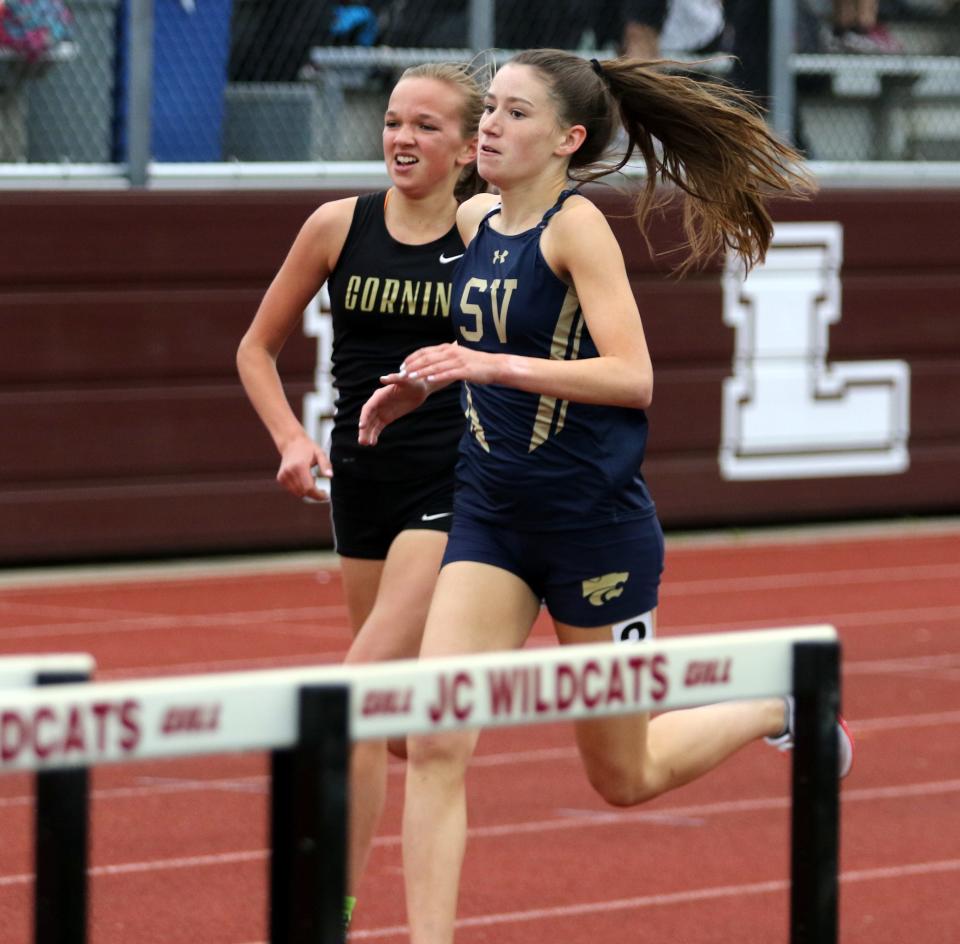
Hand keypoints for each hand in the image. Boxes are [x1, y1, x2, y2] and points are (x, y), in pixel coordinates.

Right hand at [276, 435, 331, 501]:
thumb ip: (326, 465)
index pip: (309, 488)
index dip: (318, 495)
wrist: (291, 443)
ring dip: (307, 491)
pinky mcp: (280, 478)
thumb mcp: (320, 454)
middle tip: (321, 489)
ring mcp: (283, 476)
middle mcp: (289, 472)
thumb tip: (330, 476)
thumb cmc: (307, 448)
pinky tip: (304, 479)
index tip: (325, 496)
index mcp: (299, 466)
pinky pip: (292, 490)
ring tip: (311, 479)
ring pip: (298, 493)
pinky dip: (300, 488)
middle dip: (314, 494)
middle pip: (303, 492)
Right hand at [358, 378, 429, 445]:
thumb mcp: (406, 380)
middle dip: (364, 429)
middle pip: (367, 418)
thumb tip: (382, 379)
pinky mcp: (387, 418)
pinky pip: (378, 427)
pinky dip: (375, 434)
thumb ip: (394, 379)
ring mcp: (382, 411)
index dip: (364, 417)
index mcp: (379, 395)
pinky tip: (373, 443)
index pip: (369, 407)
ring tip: (365, 444)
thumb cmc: (413, 381)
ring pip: (371, 424)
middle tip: (362, 441)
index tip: (362, 426)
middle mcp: (378, 404)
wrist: (420, 388)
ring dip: (367, 434)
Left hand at [379, 342, 498, 387]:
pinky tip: (429, 381)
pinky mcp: (465, 370)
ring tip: (410, 377)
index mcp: (447, 348)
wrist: (495, 366)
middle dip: (412, 365)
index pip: (424, 351)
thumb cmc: (476, 364)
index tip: (402, 366)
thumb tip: (432, 362)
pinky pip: (448, 373)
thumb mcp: (458, 357)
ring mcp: (458, 361)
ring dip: (421, 371)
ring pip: (435, 366)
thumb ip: (445, 358)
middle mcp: (451, 352)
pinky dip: (438, 376)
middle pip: (427, 358)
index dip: (411, 358)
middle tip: (401, 373)